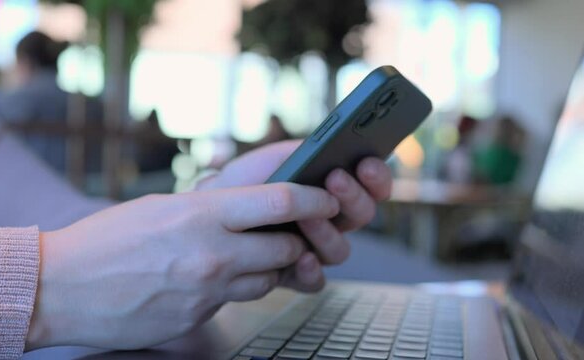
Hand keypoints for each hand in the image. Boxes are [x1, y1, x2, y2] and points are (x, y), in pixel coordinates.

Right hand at [26, 183, 338, 349]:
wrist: (61, 288)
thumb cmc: (107, 240)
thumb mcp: (162, 207)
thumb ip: (211, 209)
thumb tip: (249, 208)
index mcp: (202, 214)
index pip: (281, 201)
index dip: (314, 198)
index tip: (327, 198)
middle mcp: (211, 253)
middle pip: (286, 246)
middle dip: (297, 240)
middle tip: (292, 233)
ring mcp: (206, 291)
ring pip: (268, 279)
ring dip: (269, 268)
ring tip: (248, 257)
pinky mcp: (198, 319)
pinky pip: (236, 302)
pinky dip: (237, 289)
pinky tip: (214, 281)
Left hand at [198, 140, 392, 291]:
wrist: (209, 211)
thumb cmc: (245, 182)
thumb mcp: (275, 157)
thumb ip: (307, 152)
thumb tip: (337, 147)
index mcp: (332, 190)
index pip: (370, 185)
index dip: (377, 176)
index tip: (367, 164)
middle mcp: (330, 220)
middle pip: (362, 215)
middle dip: (353, 197)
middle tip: (335, 179)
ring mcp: (314, 249)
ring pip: (340, 250)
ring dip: (328, 232)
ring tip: (308, 218)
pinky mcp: (294, 274)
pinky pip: (315, 281)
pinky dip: (311, 271)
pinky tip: (301, 257)